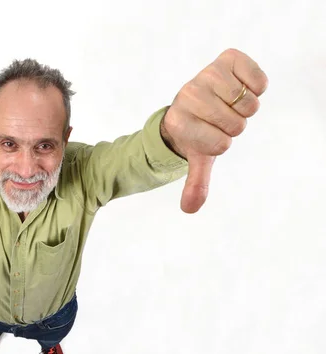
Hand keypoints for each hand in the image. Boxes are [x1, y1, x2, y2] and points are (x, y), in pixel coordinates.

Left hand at [161, 48, 268, 212]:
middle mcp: (189, 94)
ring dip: (245, 108)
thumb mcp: (197, 156)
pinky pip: (260, 81)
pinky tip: (241, 87)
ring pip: (249, 104)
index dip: (220, 144)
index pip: (220, 145)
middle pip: (237, 124)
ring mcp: (207, 74)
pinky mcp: (228, 58)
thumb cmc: (199, 130)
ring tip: (228, 104)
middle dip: (233, 127)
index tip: (207, 134)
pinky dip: (258, 88)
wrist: (199, 100)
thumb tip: (189, 209)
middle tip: (219, 119)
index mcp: (179, 120)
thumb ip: (195, 182)